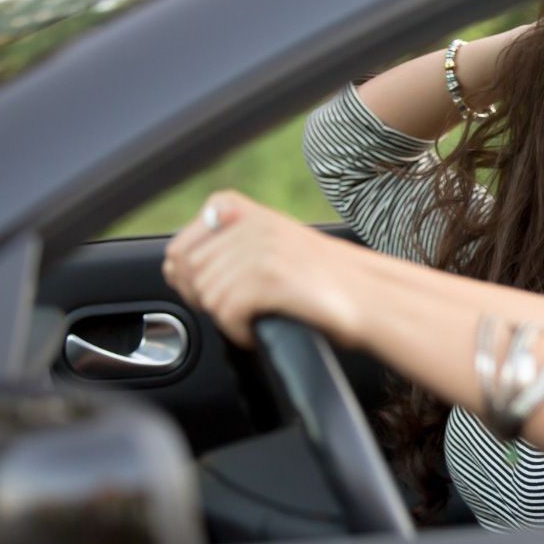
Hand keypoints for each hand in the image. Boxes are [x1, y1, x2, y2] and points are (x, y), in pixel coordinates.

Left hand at [163, 190, 362, 348]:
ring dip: (228, 318)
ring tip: (258, 317)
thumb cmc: (322, 277)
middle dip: (208, 301)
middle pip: (191, 276)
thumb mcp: (270, 242)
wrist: (371, 294)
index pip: (180, 247)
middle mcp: (249, 223)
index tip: (212, 293)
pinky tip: (259, 330)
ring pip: (208, 297)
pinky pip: (227, 315)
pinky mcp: (269, 278)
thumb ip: (226, 243)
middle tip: (238, 310)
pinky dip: (239, 333)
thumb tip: (173, 266)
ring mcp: (259, 249)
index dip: (188, 279)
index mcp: (242, 210)